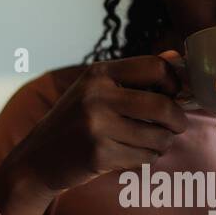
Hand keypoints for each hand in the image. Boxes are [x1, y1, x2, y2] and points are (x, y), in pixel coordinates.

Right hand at [0, 55, 189, 214]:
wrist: (37, 158)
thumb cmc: (73, 122)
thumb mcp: (95, 90)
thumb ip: (134, 75)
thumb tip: (175, 56)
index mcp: (99, 74)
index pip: (155, 67)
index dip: (174, 81)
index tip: (174, 94)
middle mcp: (97, 96)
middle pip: (162, 105)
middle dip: (178, 119)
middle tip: (177, 125)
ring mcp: (97, 126)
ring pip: (157, 136)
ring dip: (163, 142)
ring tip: (153, 141)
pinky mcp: (99, 155)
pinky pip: (144, 157)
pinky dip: (147, 158)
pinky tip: (134, 154)